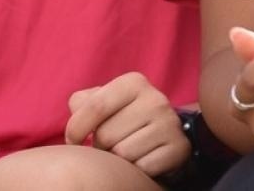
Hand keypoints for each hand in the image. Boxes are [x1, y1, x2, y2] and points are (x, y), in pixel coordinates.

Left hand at [64, 71, 188, 176]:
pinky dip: (136, 170)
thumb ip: (83, 102)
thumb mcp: (103, 101)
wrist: (162, 132)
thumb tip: (76, 112)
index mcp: (134, 83)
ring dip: (117, 160)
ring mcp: (170, 124)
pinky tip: (140, 159)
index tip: (74, 140)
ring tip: (124, 151)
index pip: (95, 107)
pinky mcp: (179, 148)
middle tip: (109, 144)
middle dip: (100, 146)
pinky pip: (142, 168)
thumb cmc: (123, 117)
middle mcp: (156, 100)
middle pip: (106, 135)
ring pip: (123, 154)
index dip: (76, 129)